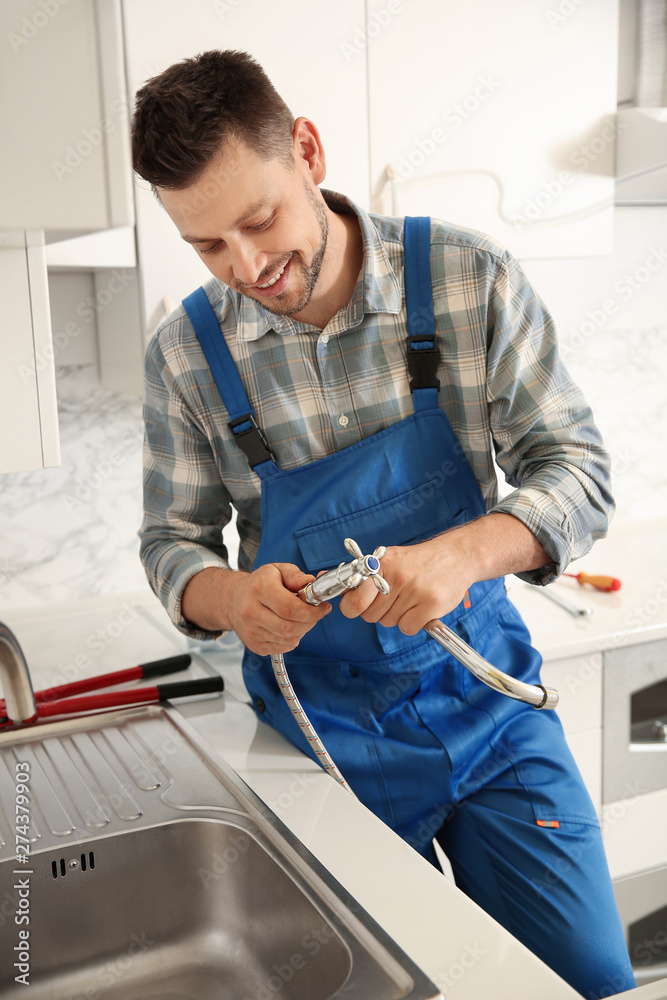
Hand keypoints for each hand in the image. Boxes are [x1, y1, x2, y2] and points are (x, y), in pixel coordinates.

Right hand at [225, 563, 330, 655]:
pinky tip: (289, 626)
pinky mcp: (253, 644)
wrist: (233, 600)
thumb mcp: (277, 570)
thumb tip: (310, 583)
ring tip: (300, 618)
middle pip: (290, 627)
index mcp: (259, 590)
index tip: (323, 607)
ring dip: (302, 630)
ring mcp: (250, 631)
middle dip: (310, 622)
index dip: (312, 611)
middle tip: (315, 613)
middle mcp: (251, 612)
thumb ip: (295, 575)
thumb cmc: (259, 584)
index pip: (289, 608)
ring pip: (288, 639)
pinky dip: (292, 639)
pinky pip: (282, 647)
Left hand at [338, 532, 472, 634]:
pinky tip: (420, 608)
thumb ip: (366, 575)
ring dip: (397, 616)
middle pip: (370, 616)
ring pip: (389, 622)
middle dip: (378, 612)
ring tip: (410, 599)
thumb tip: (336, 591)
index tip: (358, 606)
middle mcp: (397, 577)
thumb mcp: (390, 559)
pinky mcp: (432, 604)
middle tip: (393, 599)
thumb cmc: (420, 562)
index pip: (355, 599)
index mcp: (381, 565)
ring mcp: (415, 590)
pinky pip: (407, 628)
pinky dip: (412, 623)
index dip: (353, 607)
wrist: (457, 555)